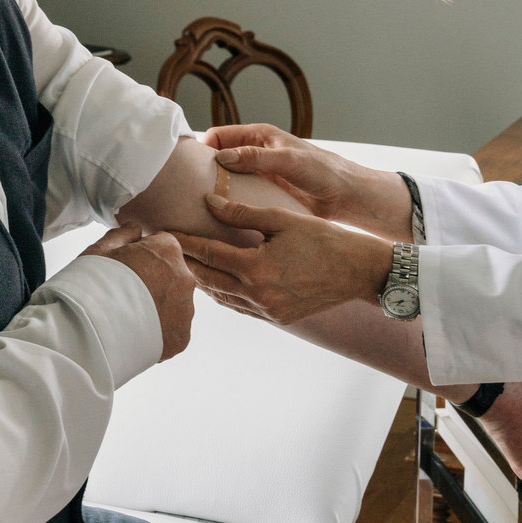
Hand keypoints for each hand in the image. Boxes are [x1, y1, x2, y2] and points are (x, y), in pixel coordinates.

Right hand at [81, 224, 196, 360]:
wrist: (89, 333)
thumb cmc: (92, 286)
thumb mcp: (100, 249)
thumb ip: (123, 234)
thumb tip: (135, 228)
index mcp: (167, 251)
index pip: (163, 246)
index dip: (143, 256)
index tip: (127, 268)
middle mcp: (184, 278)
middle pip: (172, 275)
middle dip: (154, 281)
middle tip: (125, 294)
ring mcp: (185, 310)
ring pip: (175, 304)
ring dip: (158, 307)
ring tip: (129, 318)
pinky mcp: (181, 338)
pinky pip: (173, 330)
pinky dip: (159, 332)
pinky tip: (136, 334)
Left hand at [173, 195, 393, 324]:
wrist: (358, 272)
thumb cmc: (323, 240)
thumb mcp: (282, 219)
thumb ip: (242, 213)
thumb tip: (209, 203)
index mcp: (257, 268)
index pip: (208, 254)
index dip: (183, 242)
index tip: (164, 233)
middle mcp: (258, 295)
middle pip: (208, 279)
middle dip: (184, 264)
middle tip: (164, 251)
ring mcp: (267, 311)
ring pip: (222, 297)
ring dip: (203, 281)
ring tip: (184, 265)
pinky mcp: (276, 319)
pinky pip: (240, 307)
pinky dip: (224, 294)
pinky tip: (216, 282)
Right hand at [205, 123, 410, 239]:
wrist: (346, 197)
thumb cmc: (324, 171)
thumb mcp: (290, 161)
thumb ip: (258, 157)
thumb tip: (223, 157)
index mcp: (259, 136)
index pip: (218, 136)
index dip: (201, 148)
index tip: (187, 167)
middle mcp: (254, 154)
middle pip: (217, 159)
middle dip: (202, 172)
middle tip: (186, 192)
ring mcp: (257, 176)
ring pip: (225, 180)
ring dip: (214, 192)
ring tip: (197, 209)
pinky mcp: (263, 195)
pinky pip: (238, 198)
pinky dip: (228, 205)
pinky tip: (219, 220)